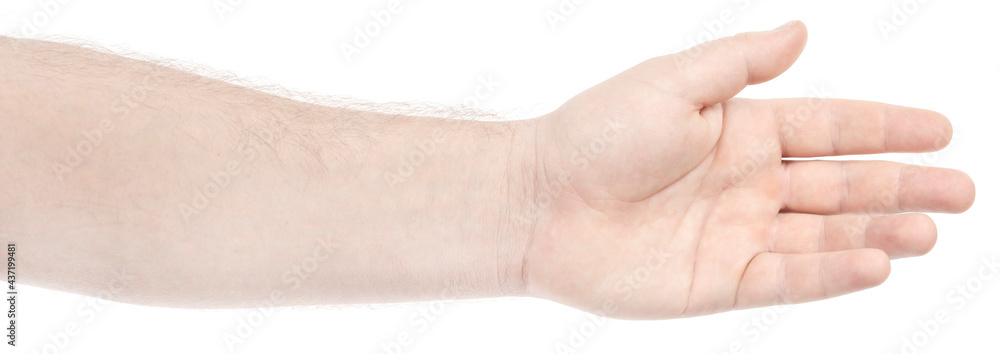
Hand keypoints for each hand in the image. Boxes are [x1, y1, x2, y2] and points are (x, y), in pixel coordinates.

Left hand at [522, 21, 974, 318]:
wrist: (537, 201)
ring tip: (930, 230)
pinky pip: (786, 278)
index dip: (885, 129)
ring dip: (878, 232)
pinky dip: (832, 272)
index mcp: (739, 131)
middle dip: (901, 187)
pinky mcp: (715, 282)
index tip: (942, 129)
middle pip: (840, 185)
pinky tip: (876, 262)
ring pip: (823, 235)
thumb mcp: (673, 83)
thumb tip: (803, 31)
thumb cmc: (595, 133)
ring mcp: (733, 235)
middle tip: (962, 191)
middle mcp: (745, 184)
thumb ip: (740, 64)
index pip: (829, 128)